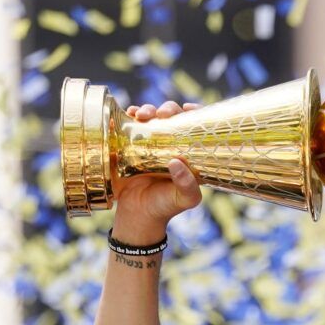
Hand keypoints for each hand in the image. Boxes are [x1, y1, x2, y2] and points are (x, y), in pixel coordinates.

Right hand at [110, 101, 204, 243]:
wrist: (137, 216)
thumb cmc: (165, 207)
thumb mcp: (183, 200)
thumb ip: (187, 185)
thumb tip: (176, 162)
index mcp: (188, 153)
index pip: (194, 126)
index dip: (195, 113)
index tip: (189, 108)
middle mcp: (170, 144)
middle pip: (171, 116)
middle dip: (168, 109)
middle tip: (163, 114)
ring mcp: (149, 143)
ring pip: (151, 117)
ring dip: (148, 109)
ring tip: (142, 115)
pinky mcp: (130, 145)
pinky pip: (130, 125)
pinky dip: (129, 115)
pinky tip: (130, 114)